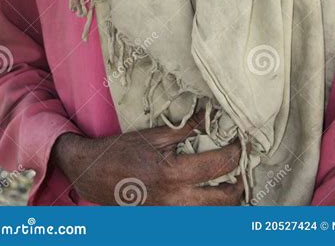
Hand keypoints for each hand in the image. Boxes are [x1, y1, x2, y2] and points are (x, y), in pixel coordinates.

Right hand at [51, 110, 243, 205]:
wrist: (92, 174)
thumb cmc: (121, 151)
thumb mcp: (154, 135)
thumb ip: (185, 129)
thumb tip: (209, 115)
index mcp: (174, 174)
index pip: (220, 165)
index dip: (237, 151)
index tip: (241, 141)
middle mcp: (176, 199)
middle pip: (225, 199)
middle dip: (239, 183)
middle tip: (242, 167)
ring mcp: (171, 214)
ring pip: (214, 214)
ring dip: (226, 199)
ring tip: (230, 180)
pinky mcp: (165, 219)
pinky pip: (196, 217)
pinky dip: (207, 207)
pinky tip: (208, 193)